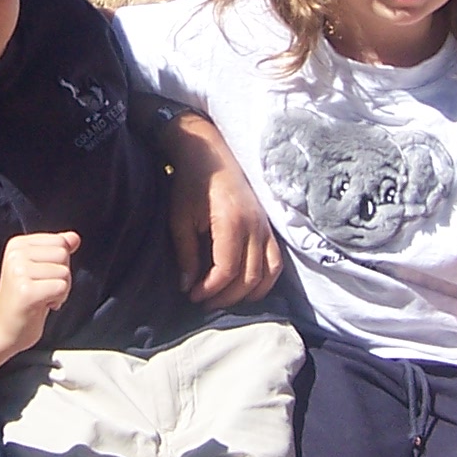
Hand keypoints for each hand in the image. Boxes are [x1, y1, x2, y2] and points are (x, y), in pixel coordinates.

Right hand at [0, 230, 79, 354]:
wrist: (2, 329)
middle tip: (43, 289)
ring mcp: (19, 272)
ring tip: (42, 298)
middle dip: (62, 276)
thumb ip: (56, 250)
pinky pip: (61, 287)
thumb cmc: (21, 301)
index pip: (60, 241)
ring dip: (60, 290)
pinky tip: (42, 305)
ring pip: (64, 272)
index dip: (59, 262)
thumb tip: (74, 237)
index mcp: (17, 244)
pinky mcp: (26, 291)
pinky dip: (58, 299)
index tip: (42, 276)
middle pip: (63, 255)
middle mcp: (16, 254)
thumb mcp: (39, 269)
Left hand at [159, 113, 282, 304]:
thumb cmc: (191, 184)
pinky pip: (275, 262)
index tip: (192, 295)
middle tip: (204, 302)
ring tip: (224, 298)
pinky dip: (265, 281)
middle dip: (226, 297)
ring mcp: (265, 227)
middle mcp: (255, 226)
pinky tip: (246, 288)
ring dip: (247, 294)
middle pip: (248, 277)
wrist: (209, 153)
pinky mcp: (268, 227)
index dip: (209, 289)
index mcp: (231, 222)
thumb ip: (186, 254)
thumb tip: (187, 286)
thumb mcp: (180, 218)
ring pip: (267, 274)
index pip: (226, 270)